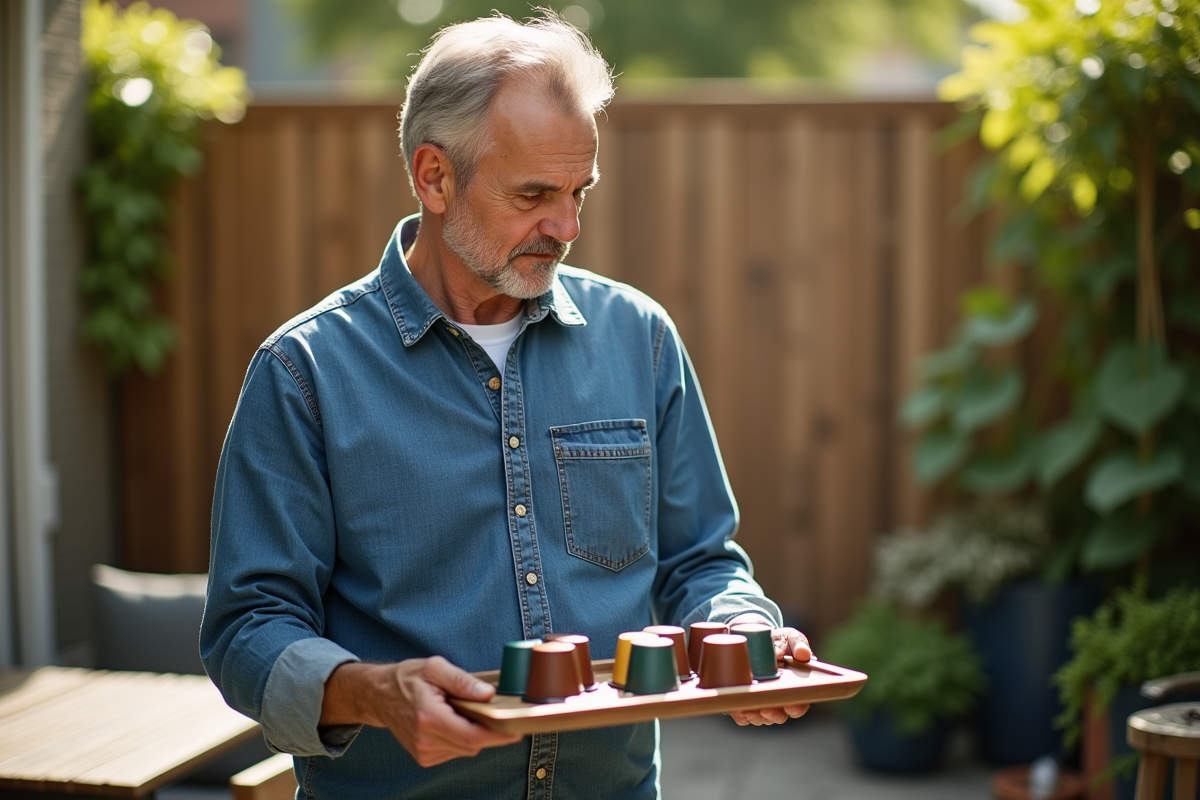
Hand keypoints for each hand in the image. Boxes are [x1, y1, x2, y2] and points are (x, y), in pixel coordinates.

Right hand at [322, 657, 522, 765]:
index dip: (498, 735)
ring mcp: (423, 753)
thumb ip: (463, 681)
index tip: (516, 729)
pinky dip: (462, 738)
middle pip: (472, 745)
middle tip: (500, 714)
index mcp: (428, 718)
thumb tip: (489, 694)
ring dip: (475, 733)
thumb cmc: (407, 678)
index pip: (472, 736)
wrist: (379, 695)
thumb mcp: (435, 667)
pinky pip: (455, 751)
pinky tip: (455, 721)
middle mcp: (425, 741)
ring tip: (467, 712)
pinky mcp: (424, 758)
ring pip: (466, 749)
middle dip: (490, 732)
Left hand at [726, 618, 812, 726]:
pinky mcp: (744, 702)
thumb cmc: (777, 641)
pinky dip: (740, 715)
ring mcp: (761, 702)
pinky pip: (743, 716)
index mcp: (794, 687)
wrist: (752, 639)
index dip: (796, 707)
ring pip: (761, 718)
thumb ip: (799, 643)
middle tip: (765, 709)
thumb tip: (803, 653)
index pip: (800, 704)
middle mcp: (779, 698)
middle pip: (779, 716)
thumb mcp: (790, 637)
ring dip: (755, 716)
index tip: (790, 705)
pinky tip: (738, 708)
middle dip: (773, 715)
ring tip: (748, 708)